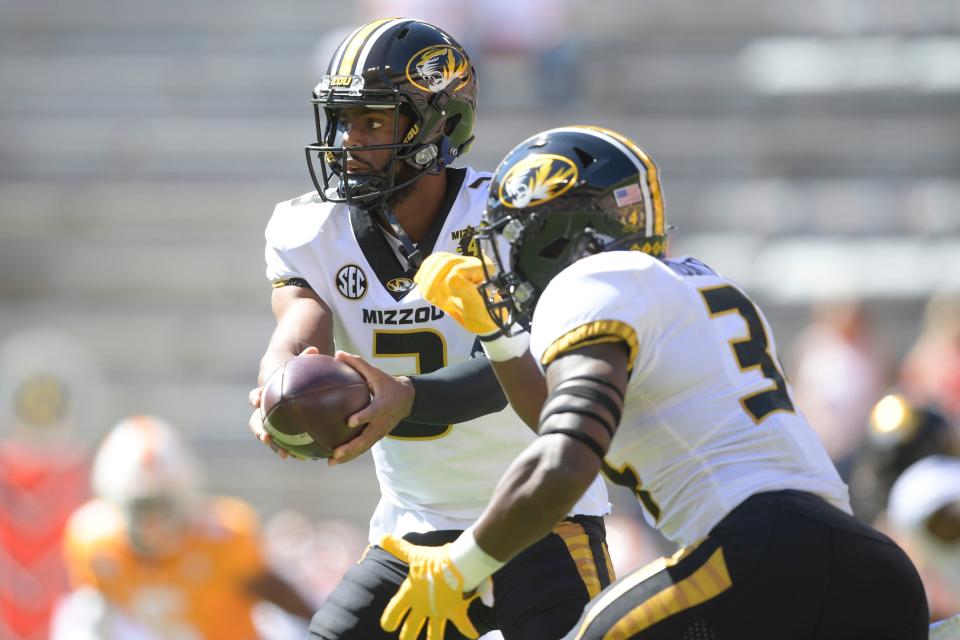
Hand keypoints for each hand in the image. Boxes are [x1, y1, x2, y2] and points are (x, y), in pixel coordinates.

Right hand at [249, 346, 320, 459]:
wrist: (289, 388)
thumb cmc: (294, 376)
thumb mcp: (298, 367)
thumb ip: (304, 360)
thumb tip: (314, 350)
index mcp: (264, 395)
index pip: (255, 396)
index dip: (255, 399)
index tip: (256, 402)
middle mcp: (263, 411)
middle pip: (255, 422)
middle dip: (259, 431)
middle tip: (265, 437)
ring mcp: (269, 424)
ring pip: (267, 437)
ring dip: (274, 446)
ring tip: (284, 454)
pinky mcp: (279, 434)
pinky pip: (282, 444)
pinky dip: (291, 450)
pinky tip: (302, 458)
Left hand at [328, 350, 413, 466]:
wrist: (407, 400)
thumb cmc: (387, 384)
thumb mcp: (376, 373)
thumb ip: (358, 364)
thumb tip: (337, 353)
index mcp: (382, 406)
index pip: (372, 412)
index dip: (362, 417)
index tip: (350, 421)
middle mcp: (381, 423)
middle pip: (366, 439)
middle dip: (351, 447)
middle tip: (336, 453)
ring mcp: (379, 433)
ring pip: (363, 448)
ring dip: (348, 456)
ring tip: (331, 462)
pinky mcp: (376, 438)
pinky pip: (363, 448)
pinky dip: (350, 455)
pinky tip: (334, 460)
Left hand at [380, 535, 479, 639]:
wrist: (457, 565)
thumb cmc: (434, 559)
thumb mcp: (414, 553)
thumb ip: (398, 548)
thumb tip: (381, 537)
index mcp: (410, 594)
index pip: (394, 611)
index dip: (389, 620)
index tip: (387, 627)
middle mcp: (422, 607)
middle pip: (410, 629)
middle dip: (408, 635)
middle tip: (406, 639)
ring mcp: (438, 611)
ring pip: (434, 633)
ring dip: (434, 639)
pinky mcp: (454, 611)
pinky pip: (462, 623)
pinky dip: (468, 629)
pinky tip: (473, 635)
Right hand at [415, 253, 499, 335]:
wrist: (478, 317)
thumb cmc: (480, 315)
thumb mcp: (475, 309)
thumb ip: (466, 292)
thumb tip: (451, 277)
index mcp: (482, 269)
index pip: (456, 270)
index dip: (445, 285)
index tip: (444, 302)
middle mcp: (473, 261)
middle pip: (445, 260)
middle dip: (432, 279)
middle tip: (426, 296)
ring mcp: (461, 261)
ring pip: (437, 258)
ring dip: (426, 275)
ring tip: (425, 293)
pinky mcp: (451, 264)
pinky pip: (433, 261)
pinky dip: (424, 271)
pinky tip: (421, 282)